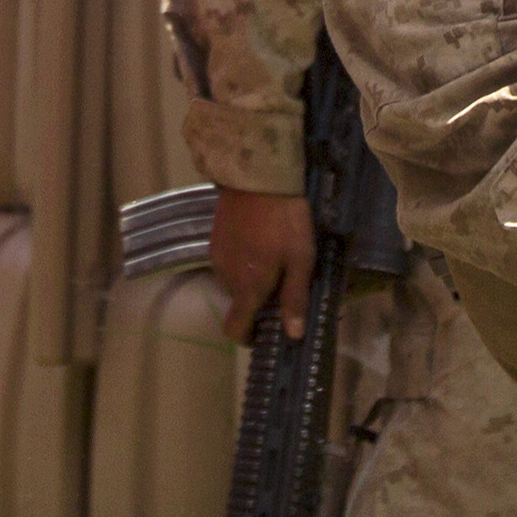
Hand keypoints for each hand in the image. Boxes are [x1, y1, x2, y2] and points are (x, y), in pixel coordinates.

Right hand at [209, 188, 315, 340]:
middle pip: (238, 303)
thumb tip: (293, 335)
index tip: (264, 333)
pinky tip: (262, 243)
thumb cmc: (285, 222)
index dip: (247, 337)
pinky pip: (229, 262)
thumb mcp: (301, 260)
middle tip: (284, 284)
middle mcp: (226, 278)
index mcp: (247, 288)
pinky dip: (244, 262)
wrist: (257, 179)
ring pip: (234, 281)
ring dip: (251, 279)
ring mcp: (216, 257)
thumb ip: (294, 298)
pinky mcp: (215, 240)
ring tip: (277, 259)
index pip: (234, 329)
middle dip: (258, 302)